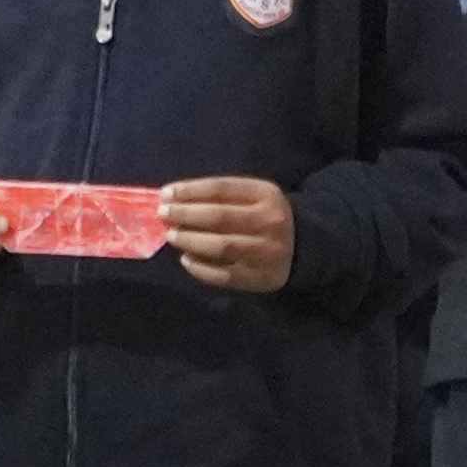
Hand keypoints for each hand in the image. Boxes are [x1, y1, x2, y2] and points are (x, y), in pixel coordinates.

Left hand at [162, 176, 297, 295]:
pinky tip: (186, 260)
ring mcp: (267, 251)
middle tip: (163, 215)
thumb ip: (221, 196)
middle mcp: (270, 221)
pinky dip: (201, 269)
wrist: (303, 246)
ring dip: (191, 240)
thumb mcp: (253, 196)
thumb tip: (175, 199)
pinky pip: (225, 275)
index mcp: (266, 194)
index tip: (165, 193)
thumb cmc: (264, 216)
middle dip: (185, 214)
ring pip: (222, 246)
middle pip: (220, 217)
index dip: (190, 191)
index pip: (221, 189)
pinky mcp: (261, 277)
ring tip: (171, 236)